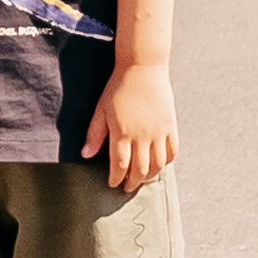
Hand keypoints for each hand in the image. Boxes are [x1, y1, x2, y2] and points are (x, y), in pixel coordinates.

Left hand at [85, 59, 176, 191]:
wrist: (143, 69)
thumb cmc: (118, 88)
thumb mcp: (101, 110)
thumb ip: (94, 134)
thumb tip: (85, 155)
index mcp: (122, 133)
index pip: (120, 165)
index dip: (116, 178)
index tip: (112, 184)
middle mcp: (142, 136)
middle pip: (139, 169)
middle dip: (132, 182)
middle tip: (127, 188)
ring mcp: (159, 132)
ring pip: (157, 165)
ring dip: (149, 176)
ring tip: (142, 180)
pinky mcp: (170, 126)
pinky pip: (172, 151)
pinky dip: (166, 162)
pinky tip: (160, 165)